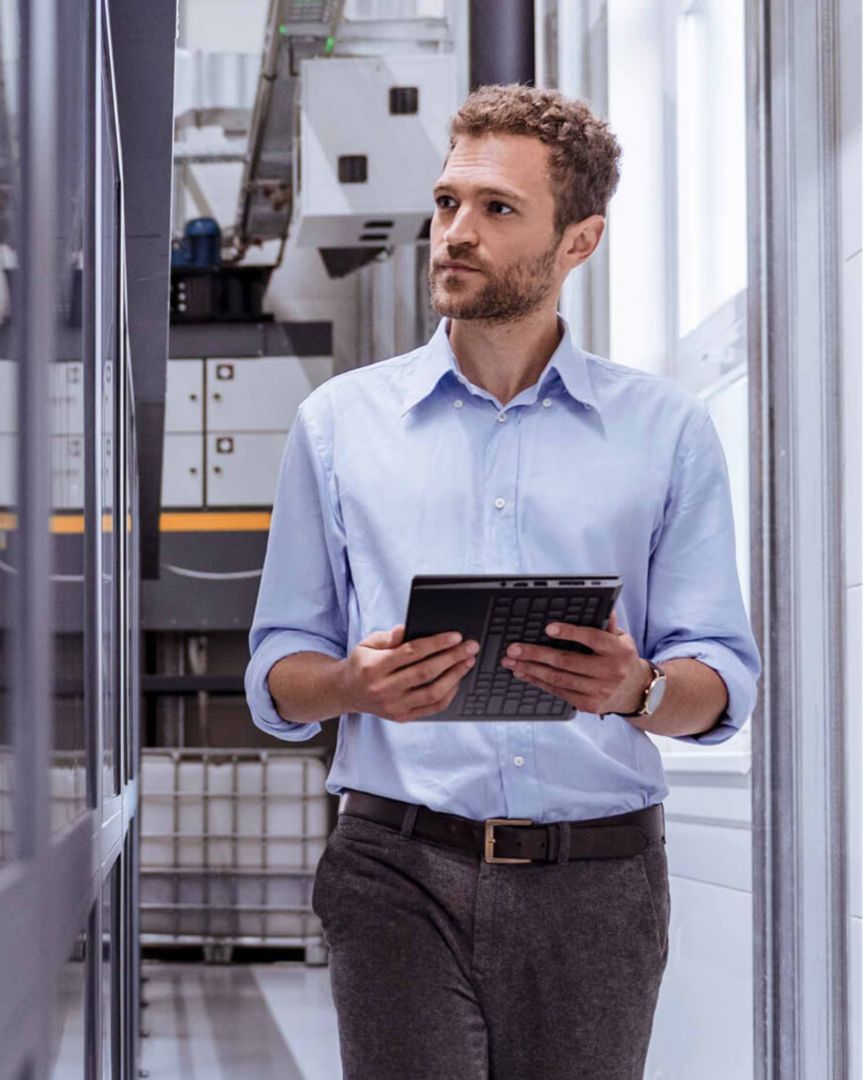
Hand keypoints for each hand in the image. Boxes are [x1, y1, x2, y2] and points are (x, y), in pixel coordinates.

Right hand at [340, 624, 479, 722]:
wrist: (347, 692)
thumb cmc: (362, 663)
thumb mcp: (368, 643)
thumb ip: (388, 637)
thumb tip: (405, 629)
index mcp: (374, 667)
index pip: (411, 653)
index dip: (436, 644)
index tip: (456, 636)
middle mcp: (383, 689)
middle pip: (425, 673)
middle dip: (452, 658)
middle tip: (471, 647)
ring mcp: (393, 706)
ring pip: (432, 693)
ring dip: (455, 676)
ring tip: (468, 662)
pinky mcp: (401, 717)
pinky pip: (432, 708)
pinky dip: (448, 694)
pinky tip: (457, 680)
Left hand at [500, 611, 651, 716]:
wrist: (633, 691)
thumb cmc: (621, 658)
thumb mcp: (621, 638)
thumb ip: (607, 623)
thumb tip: (600, 603)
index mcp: (617, 651)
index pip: (592, 639)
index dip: (569, 633)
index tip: (548, 628)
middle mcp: (609, 672)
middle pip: (567, 661)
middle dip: (536, 654)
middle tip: (514, 649)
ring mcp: (598, 691)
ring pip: (558, 679)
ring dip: (531, 670)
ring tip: (511, 662)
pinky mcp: (588, 705)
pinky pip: (558, 691)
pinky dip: (538, 682)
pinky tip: (524, 674)